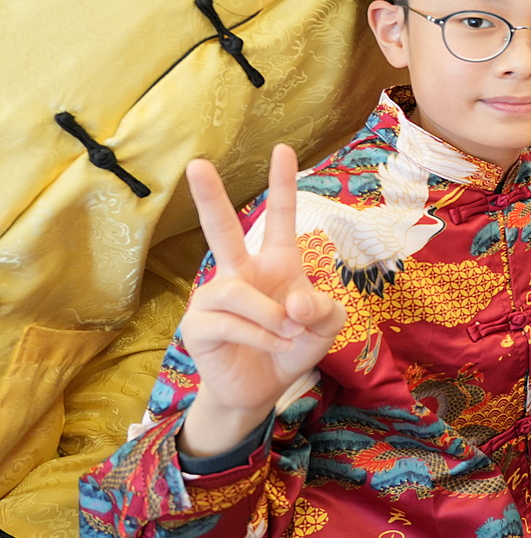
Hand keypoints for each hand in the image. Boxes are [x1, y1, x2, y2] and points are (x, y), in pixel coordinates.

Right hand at [178, 145, 344, 457]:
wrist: (264, 389)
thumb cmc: (294, 347)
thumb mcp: (327, 326)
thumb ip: (325, 308)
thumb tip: (293, 302)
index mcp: (275, 263)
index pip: (279, 217)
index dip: (282, 184)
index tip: (284, 148)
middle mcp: (240, 273)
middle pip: (223, 230)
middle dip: (209, 197)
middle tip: (197, 164)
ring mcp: (215, 298)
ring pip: (236, 291)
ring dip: (270, 316)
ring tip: (288, 333)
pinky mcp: (199, 326)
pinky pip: (230, 323)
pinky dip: (261, 336)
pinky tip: (275, 346)